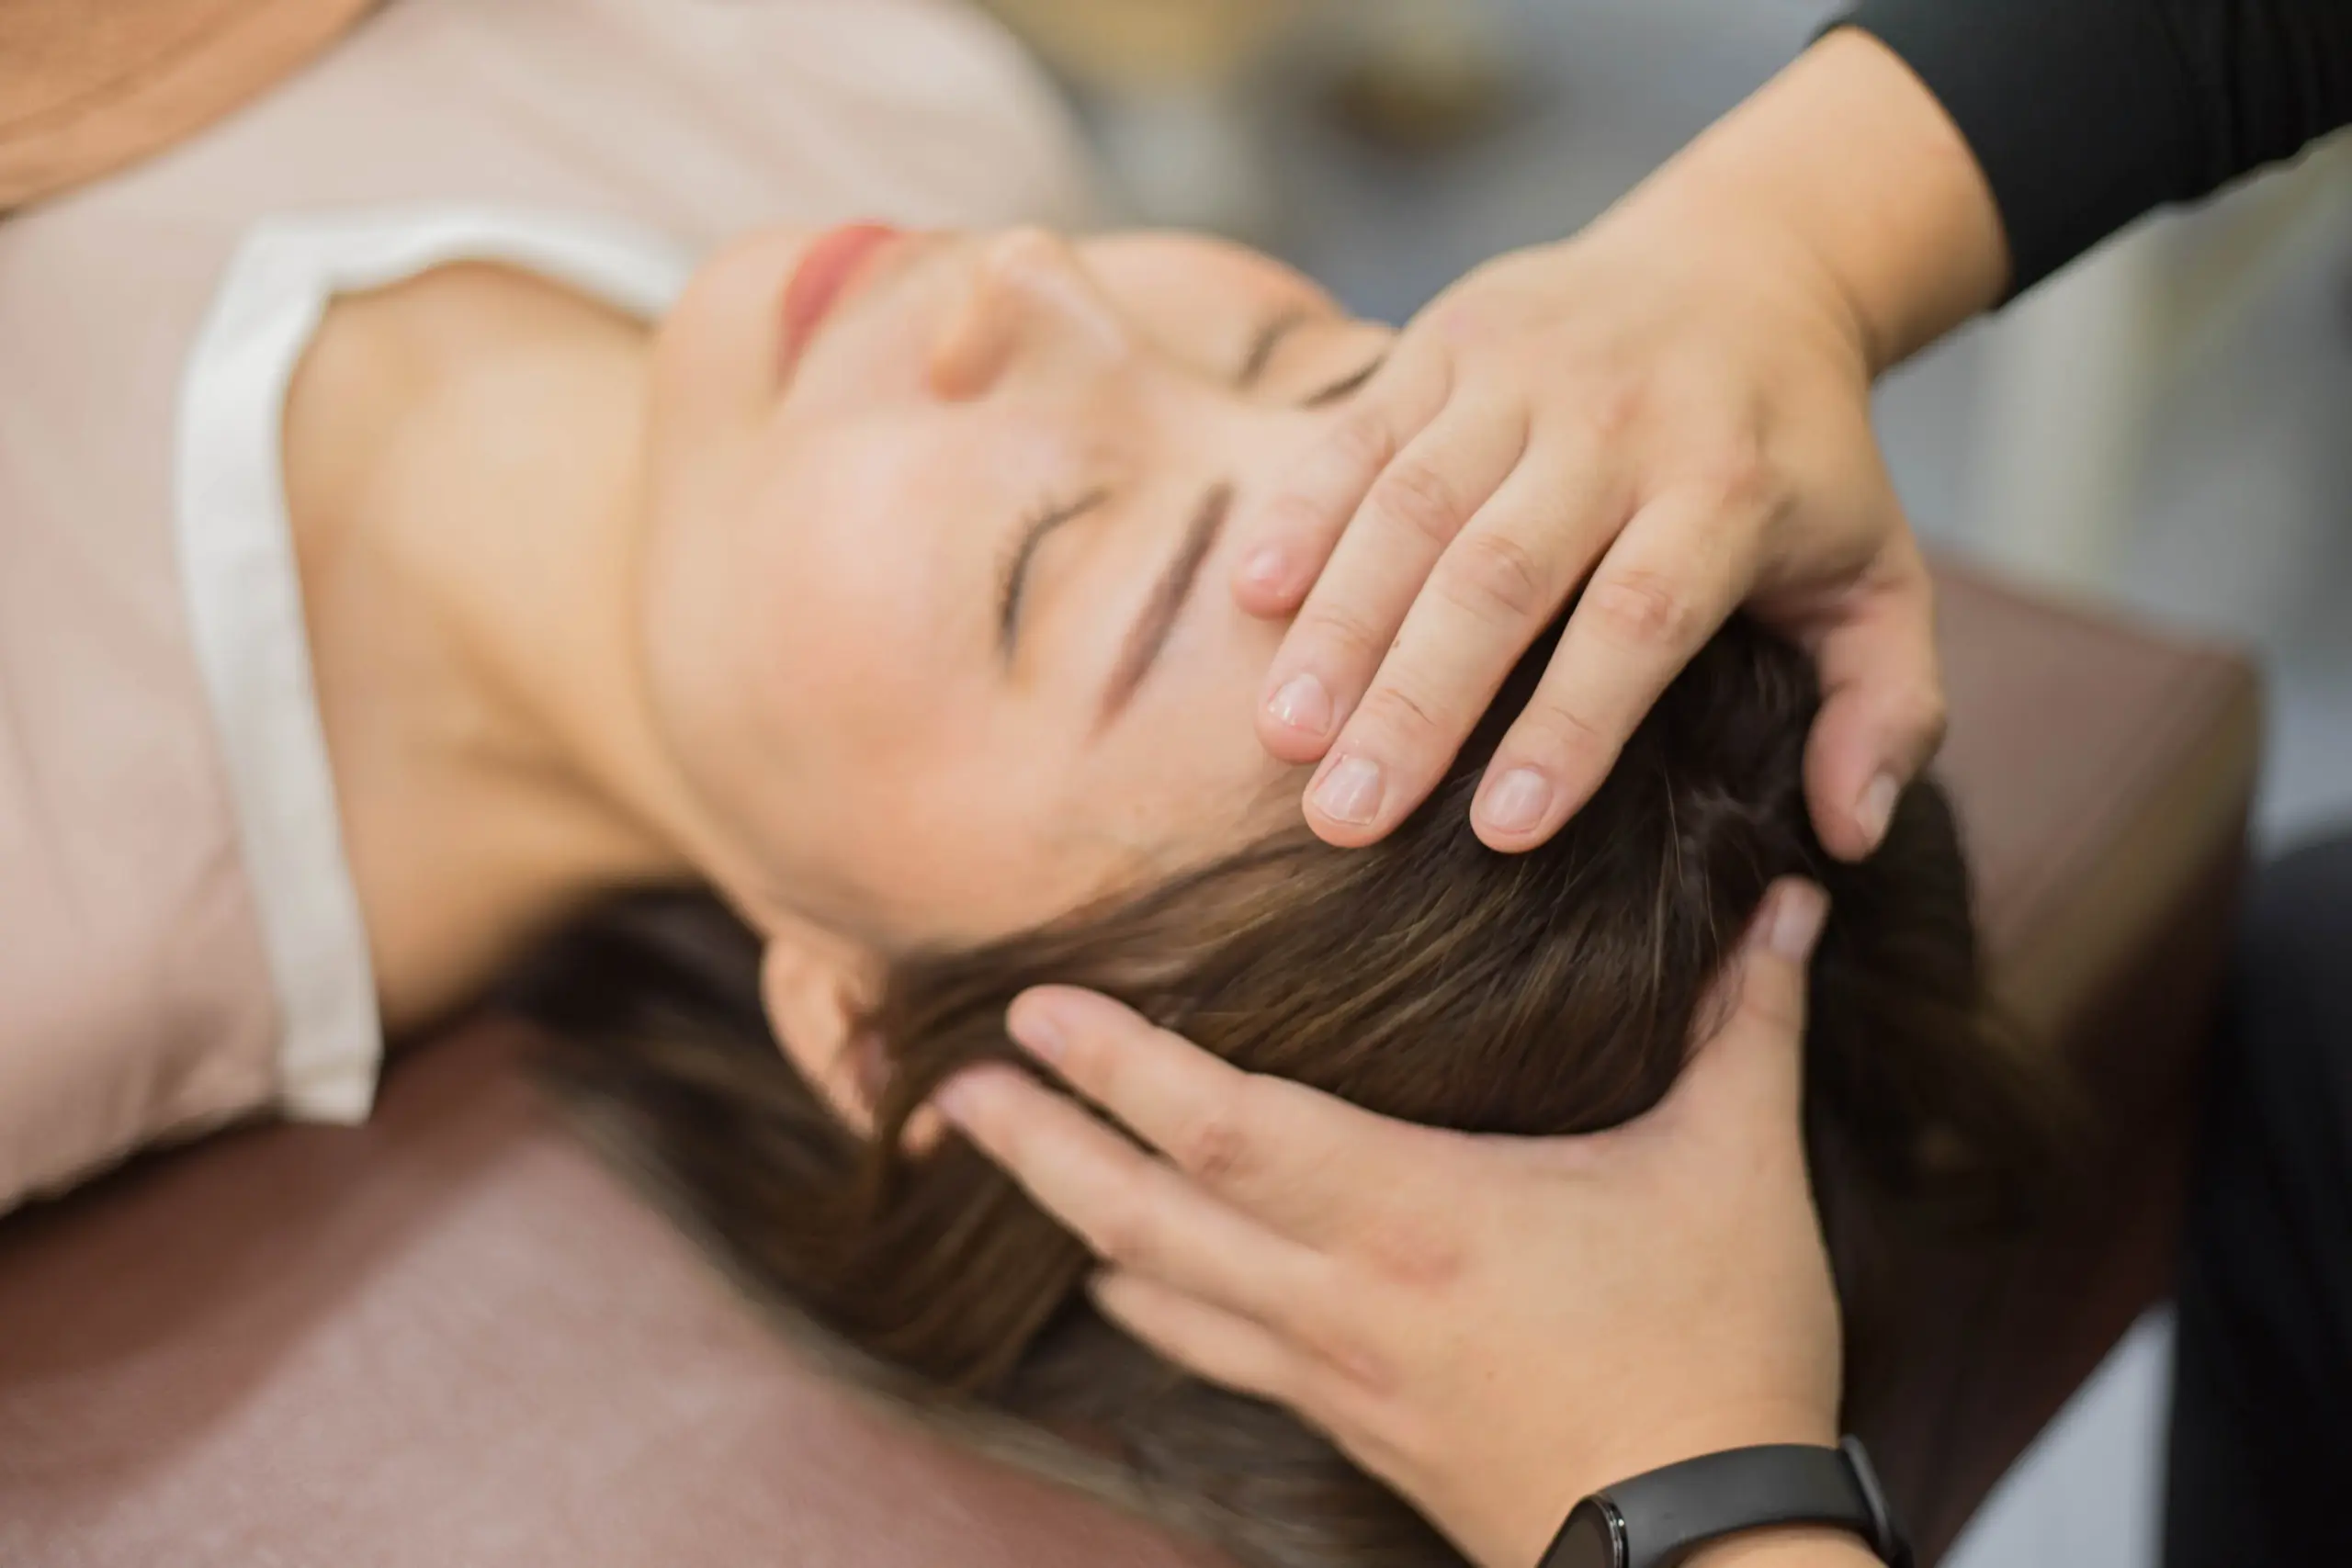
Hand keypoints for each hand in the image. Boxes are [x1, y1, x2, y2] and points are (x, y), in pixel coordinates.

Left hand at [935, 880, 1842, 1567]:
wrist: (1707, 1563)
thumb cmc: (1718, 1357)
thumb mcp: (1738, 1172)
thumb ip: (1748, 1024)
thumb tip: (1791, 900)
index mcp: (1413, 1217)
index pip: (1220, 1126)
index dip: (1114, 1065)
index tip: (1031, 1009)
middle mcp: (1340, 1296)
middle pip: (1138, 1214)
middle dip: (1031, 1146)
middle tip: (941, 1089)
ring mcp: (1332, 1371)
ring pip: (1156, 1291)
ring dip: (1069, 1216)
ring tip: (1006, 1159)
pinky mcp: (1348, 1424)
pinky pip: (1211, 1351)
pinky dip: (1147, 1297)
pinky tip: (1122, 1272)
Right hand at [1237, 30, 2005, 859]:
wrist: (1742, 267)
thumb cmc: (1800, 463)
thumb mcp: (1882, 578)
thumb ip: (1888, 710)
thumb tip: (1851, 838)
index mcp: (1729, 489)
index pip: (1640, 615)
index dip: (1572, 721)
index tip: (1503, 831)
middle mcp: (1621, 422)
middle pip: (1502, 573)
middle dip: (1415, 701)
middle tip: (1343, 819)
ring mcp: (1523, 372)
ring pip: (1414, 506)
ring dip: (1339, 624)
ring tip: (1284, 737)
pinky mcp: (1449, 338)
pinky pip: (1362, 430)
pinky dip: (1303, 511)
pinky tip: (1252, 599)